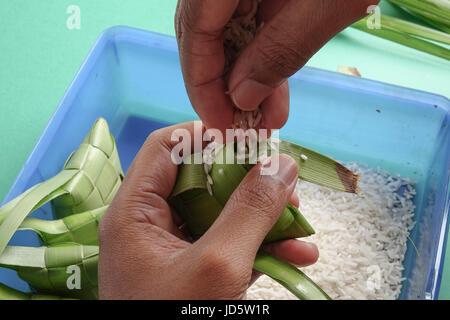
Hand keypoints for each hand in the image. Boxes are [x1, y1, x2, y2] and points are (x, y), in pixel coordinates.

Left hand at [98, 122, 317, 298]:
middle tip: (287, 189)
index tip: (253, 143)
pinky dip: (262, 245)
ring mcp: (176, 246)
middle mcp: (152, 221)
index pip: (168, 146)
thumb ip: (250, 211)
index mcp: (136, 210)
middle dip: (250, 183)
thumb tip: (281, 163)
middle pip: (203, 178)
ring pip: (223, 211)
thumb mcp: (218, 266)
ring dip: (264, 216)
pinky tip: (298, 254)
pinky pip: (229, 242)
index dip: (210, 136)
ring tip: (301, 225)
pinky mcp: (196, 266)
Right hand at [175, 0, 378, 131]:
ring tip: (265, 118)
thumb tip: (242, 97)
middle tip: (242, 126)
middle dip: (221, 86)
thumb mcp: (327, 4)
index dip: (201, 83)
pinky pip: (249, 26)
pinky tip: (274, 92)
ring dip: (245, 79)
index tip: (219, 124)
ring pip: (226, 34)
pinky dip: (261, 60)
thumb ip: (280, 51)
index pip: (194, 28)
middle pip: (203, 33)